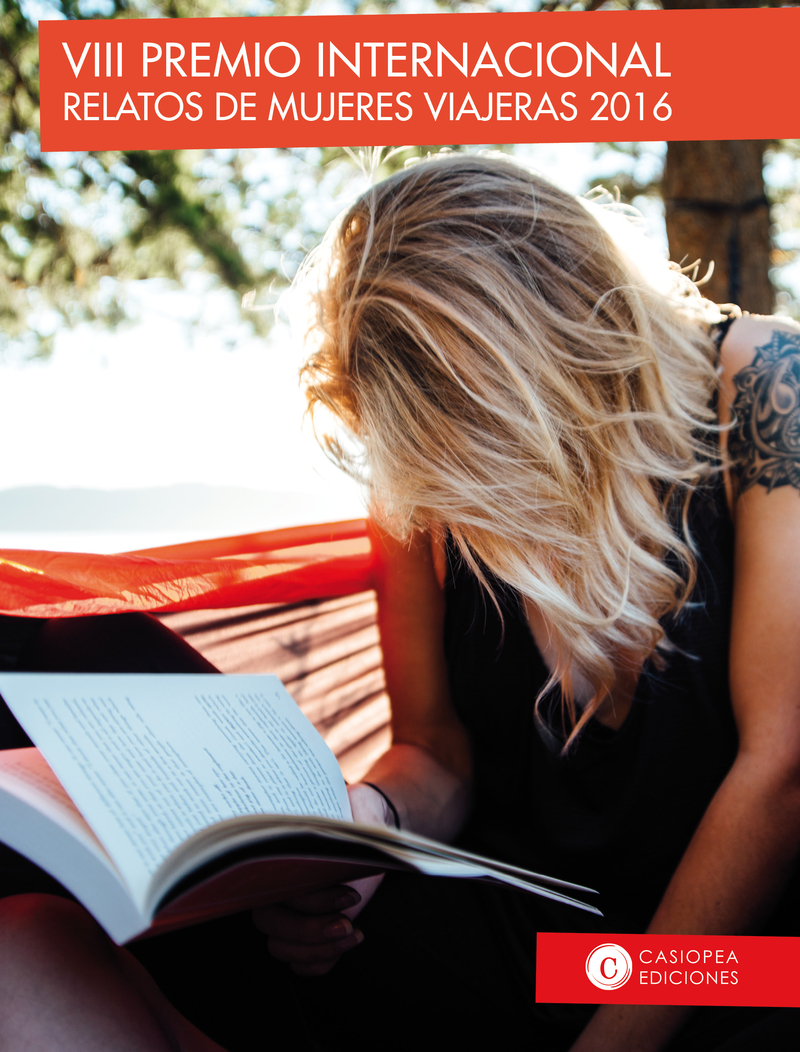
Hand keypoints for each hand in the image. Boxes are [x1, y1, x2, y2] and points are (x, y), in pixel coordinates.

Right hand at [252, 783, 390, 974]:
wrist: (367, 825)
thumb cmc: (353, 817)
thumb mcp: (349, 814)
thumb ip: (340, 828)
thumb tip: (340, 840)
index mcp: (276, 856)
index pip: (276, 889)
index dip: (312, 901)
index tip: (350, 895)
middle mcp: (273, 887)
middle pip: (271, 925)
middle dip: (311, 931)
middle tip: (348, 924)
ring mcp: (287, 913)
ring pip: (281, 948)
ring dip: (318, 949)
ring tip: (354, 934)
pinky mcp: (304, 933)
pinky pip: (297, 963)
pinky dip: (319, 961)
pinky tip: (348, 943)